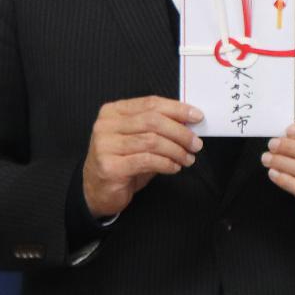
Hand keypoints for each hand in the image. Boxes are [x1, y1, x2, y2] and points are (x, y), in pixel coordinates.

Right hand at [82, 97, 201, 217]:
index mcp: (113, 111)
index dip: (176, 109)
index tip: (197, 116)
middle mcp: (106, 125)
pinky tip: (174, 167)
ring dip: (176, 150)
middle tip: (196, 144)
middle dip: (180, 132)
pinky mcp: (110, 166)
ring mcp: (105, 145)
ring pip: (152, 141)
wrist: (97, 191)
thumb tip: (189, 123)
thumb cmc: (122, 163)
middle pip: (152, 121)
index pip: (150, 103)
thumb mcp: (139, 139)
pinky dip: (166, 163)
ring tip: (188, 158)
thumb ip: (158, 128)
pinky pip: (147, 160)